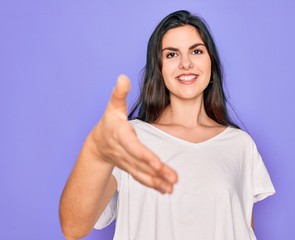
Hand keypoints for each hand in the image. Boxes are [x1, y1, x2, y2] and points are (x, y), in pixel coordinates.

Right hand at [88, 75, 177, 193]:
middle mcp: (124, 152)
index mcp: (121, 136)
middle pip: (142, 164)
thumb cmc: (109, 122)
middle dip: (157, 173)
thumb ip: (119, 93)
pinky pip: (142, 178)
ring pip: (142, 174)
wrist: (97, 144)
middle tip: (173, 179)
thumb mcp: (112, 106)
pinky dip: (154, 185)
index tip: (157, 164)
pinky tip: (166, 190)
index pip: (134, 148)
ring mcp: (128, 162)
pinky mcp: (131, 168)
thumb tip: (123, 77)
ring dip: (157, 182)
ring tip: (172, 188)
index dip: (145, 156)